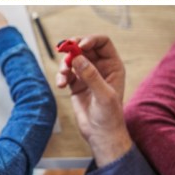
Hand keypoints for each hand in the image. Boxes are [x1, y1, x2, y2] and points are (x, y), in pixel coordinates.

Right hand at [58, 40, 131, 165]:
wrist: (100, 134)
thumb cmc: (110, 116)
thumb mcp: (104, 95)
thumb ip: (91, 76)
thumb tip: (78, 58)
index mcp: (113, 66)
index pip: (103, 43)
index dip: (91, 40)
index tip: (79, 45)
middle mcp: (100, 68)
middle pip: (84, 47)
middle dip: (72, 48)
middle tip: (62, 50)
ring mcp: (87, 75)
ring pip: (72, 59)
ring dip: (64, 64)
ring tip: (63, 75)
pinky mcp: (76, 83)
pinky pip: (65, 72)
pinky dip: (61, 76)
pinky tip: (61, 85)